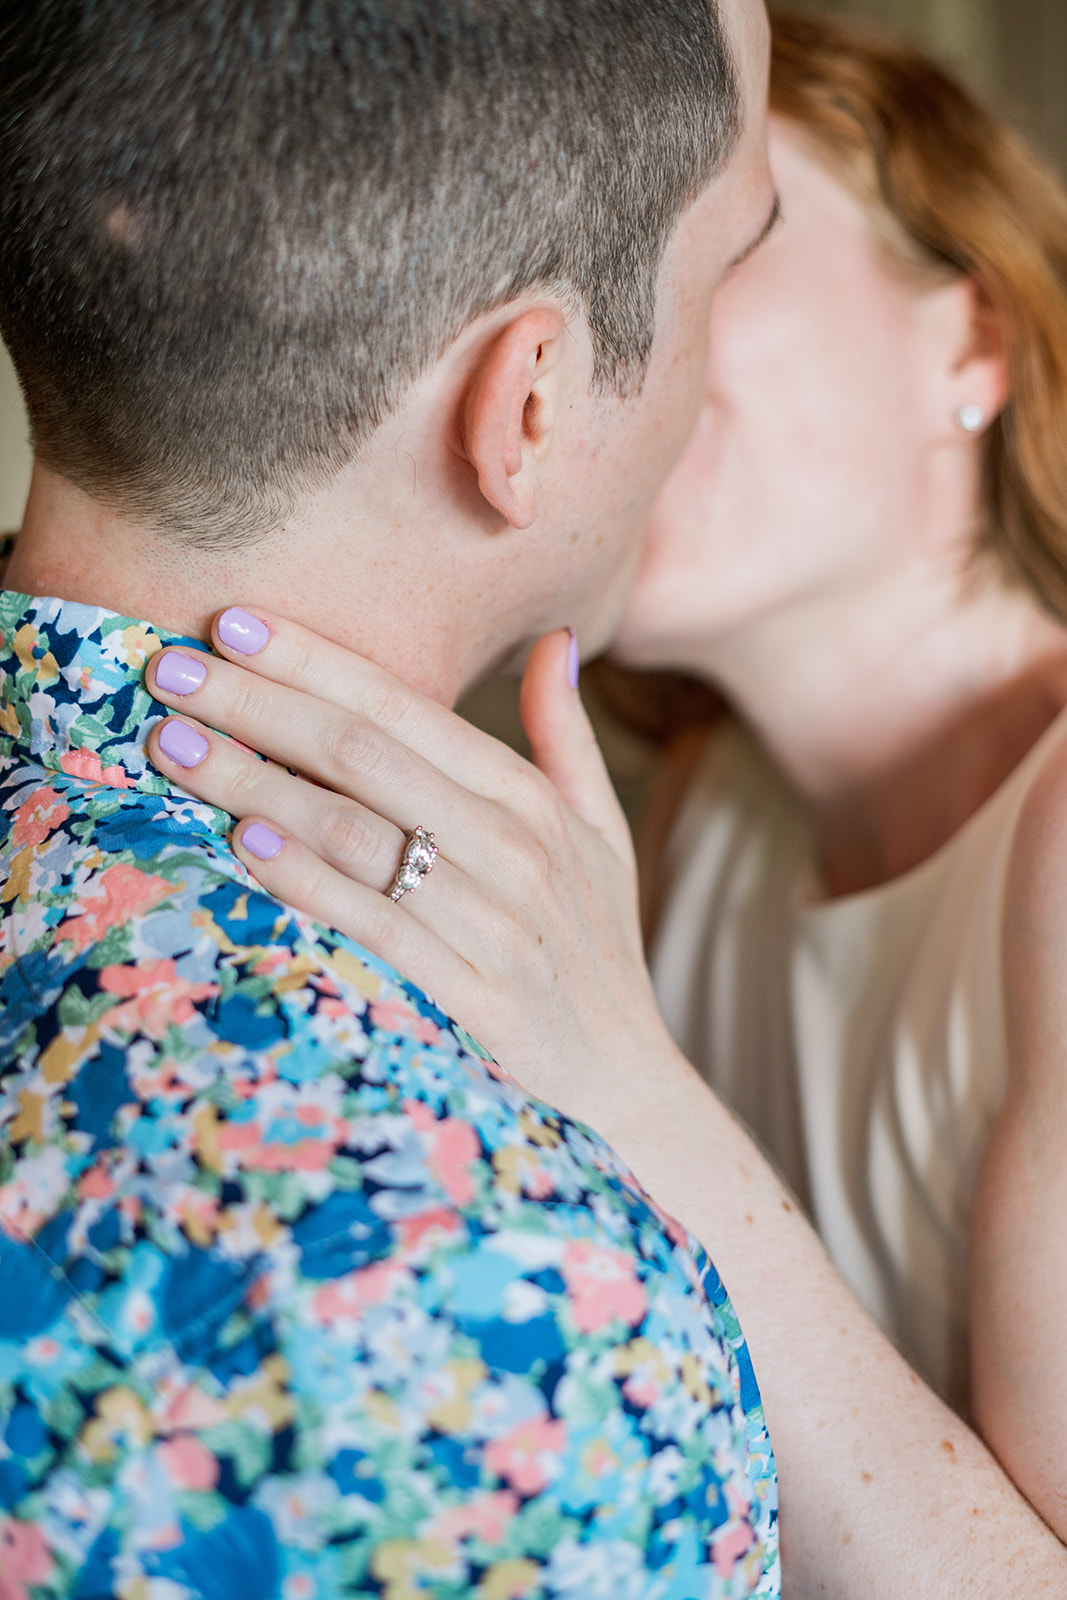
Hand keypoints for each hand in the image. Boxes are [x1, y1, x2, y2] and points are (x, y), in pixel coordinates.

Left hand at [145, 610, 675, 1125]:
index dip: (314, 660)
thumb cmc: (596, 949)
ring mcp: (495, 923)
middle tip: (170, 670)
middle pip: (364, 755)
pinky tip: (244, 842)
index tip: (233, 622)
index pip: (404, 708)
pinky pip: (375, 926)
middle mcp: (514, 847)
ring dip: (256, 783)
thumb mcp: (602, 833)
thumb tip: (554, 641)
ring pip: (357, 832)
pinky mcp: (477, 998)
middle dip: (259, 705)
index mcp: (530, 799)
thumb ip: (566, 737)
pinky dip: (309, 881)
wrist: (628, 1081)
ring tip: (173, 746)